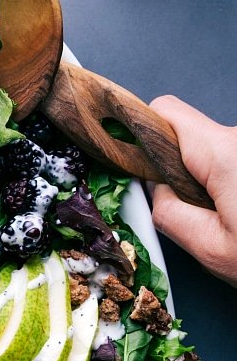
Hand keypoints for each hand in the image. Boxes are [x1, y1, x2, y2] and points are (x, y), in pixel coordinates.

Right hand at [149, 96, 236, 285]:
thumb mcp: (212, 248)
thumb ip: (169, 213)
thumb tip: (153, 191)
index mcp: (223, 153)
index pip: (164, 112)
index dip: (141, 133)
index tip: (134, 165)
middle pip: (189, 135)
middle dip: (179, 169)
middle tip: (191, 212)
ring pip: (215, 151)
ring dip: (211, 181)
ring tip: (230, 222)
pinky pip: (235, 161)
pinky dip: (232, 184)